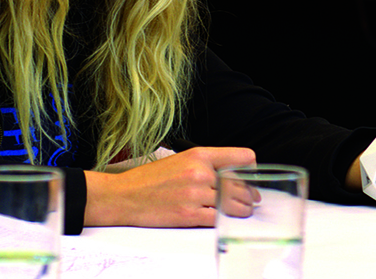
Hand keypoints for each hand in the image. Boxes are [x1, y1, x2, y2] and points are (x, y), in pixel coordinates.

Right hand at [83, 146, 255, 227]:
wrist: (123, 196)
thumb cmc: (149, 180)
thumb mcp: (179, 160)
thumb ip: (205, 165)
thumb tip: (230, 175)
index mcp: (198, 155)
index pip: (240, 157)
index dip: (250, 168)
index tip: (251, 176)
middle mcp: (199, 172)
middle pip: (239, 184)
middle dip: (248, 194)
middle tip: (251, 199)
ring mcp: (195, 194)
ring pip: (232, 203)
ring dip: (241, 209)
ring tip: (243, 211)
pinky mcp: (189, 215)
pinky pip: (218, 218)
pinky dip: (226, 220)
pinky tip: (227, 219)